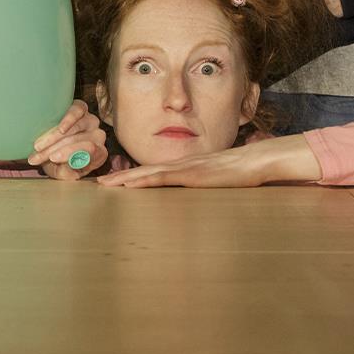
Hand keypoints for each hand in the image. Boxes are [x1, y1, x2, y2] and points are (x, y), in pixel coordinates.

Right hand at [27, 99, 107, 178]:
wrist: (49, 142)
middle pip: (81, 142)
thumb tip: (73, 175)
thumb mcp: (58, 170)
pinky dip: (69, 120)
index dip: (71, 155)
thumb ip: (64, 174)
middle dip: (56, 150)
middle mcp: (98, 137)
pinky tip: (60, 128)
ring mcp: (92, 121)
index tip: (52, 159)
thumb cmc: (57, 158)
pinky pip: (78, 111)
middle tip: (38, 155)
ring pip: (76, 129)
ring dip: (54, 138)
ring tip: (38, 146)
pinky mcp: (82, 108)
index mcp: (99, 155)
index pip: (91, 154)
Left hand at [98, 134, 319, 188]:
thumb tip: (195, 192)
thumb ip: (203, 183)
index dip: (131, 176)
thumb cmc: (241, 172)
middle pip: (144, 171)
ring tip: (105, 184)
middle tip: (97, 184)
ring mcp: (186, 169)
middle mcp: (181, 165)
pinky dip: (146, 180)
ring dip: (125, 179)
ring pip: (149, 173)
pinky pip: (164, 177)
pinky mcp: (192, 174)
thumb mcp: (216, 180)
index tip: (112, 182)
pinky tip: (132, 183)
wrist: (257, 161)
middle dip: (120, 177)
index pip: (153, 172)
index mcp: (185, 168)